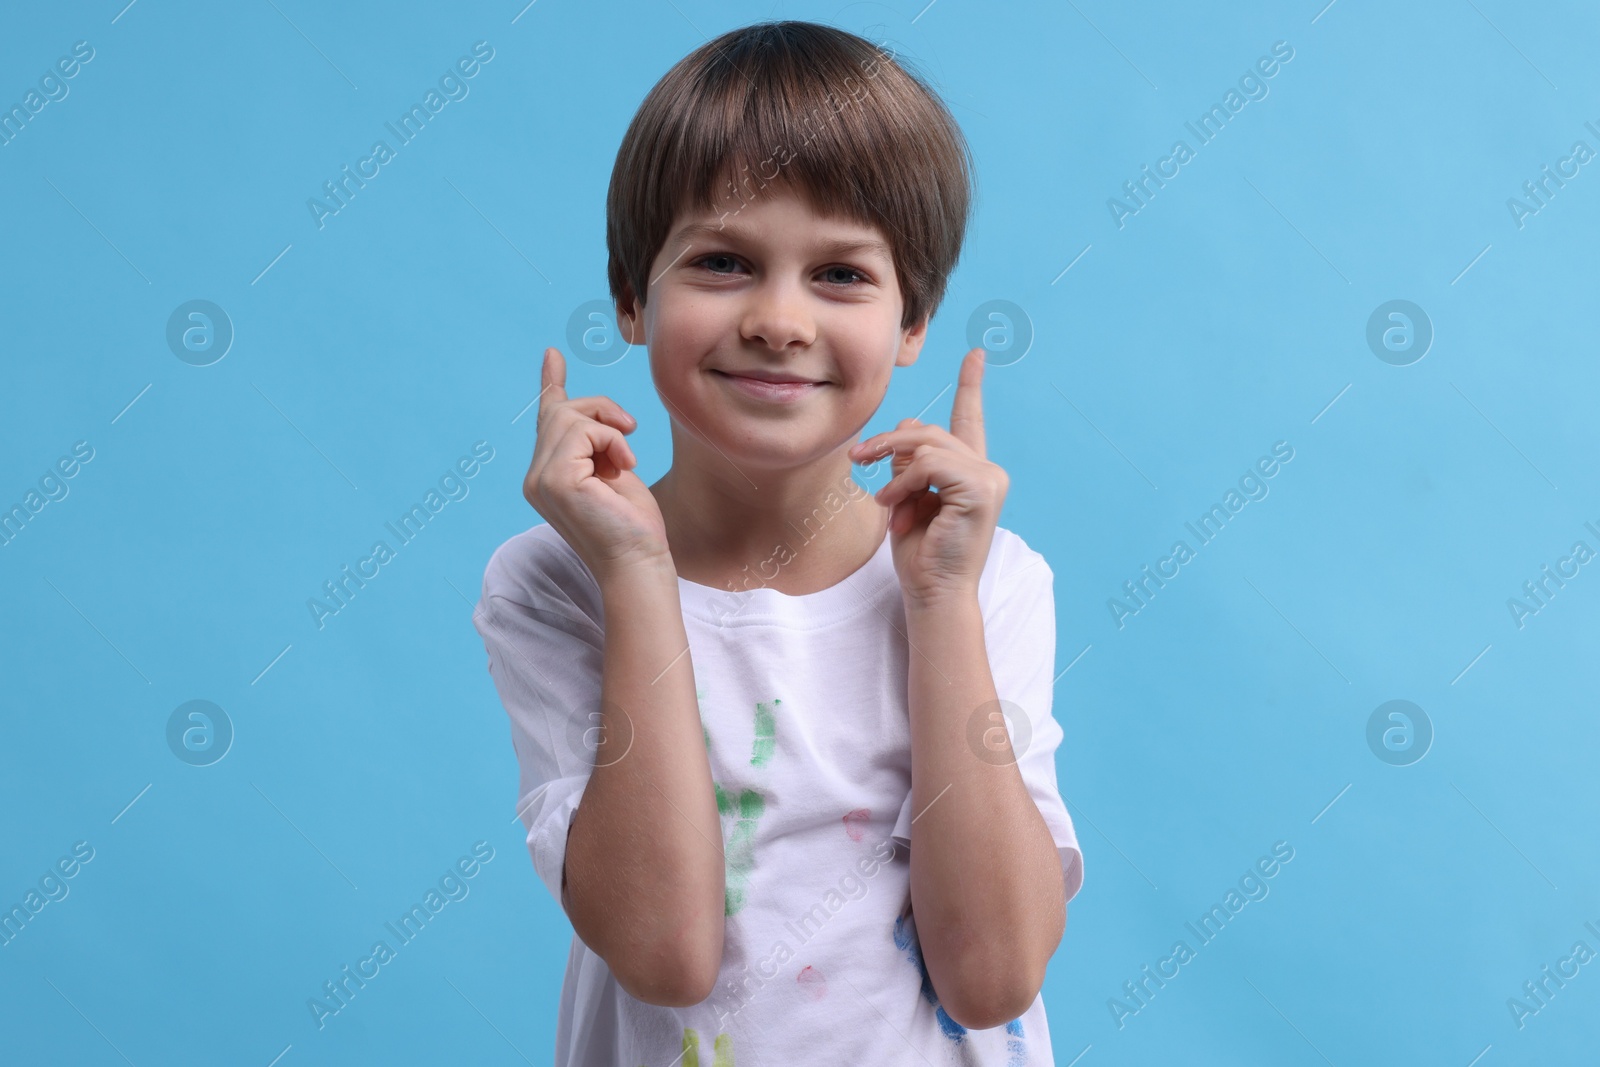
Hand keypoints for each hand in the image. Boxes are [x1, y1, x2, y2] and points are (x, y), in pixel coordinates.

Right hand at [522, 347, 671, 583]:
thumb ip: (598, 445)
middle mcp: (536, 479)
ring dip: (609, 428)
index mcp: (548, 477)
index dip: (551, 383)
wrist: (640, 564)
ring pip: (571, 416)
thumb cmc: (634, 527)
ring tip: (628, 459)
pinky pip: (582, 430)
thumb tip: (601, 416)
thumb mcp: (615, 472)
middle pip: (561, 411)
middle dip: (601, 409)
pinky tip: (625, 465)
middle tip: (632, 430)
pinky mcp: (555, 481)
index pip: (547, 420)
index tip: (552, 355)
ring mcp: (540, 480)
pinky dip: (611, 440)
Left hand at [848, 348, 1007, 605]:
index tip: (975, 354)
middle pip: (931, 430)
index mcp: (972, 472)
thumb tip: (908, 425)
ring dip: (893, 468)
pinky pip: (929, 464)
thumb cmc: (921, 553)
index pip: (970, 419)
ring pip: (927, 444)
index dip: (971, 385)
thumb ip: (911, 463)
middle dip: (889, 442)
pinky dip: (904, 483)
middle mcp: (987, 471)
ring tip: (883, 498)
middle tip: (857, 459)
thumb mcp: (908, 498)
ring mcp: (988, 478)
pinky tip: (895, 506)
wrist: (933, 592)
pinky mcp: (980, 488)